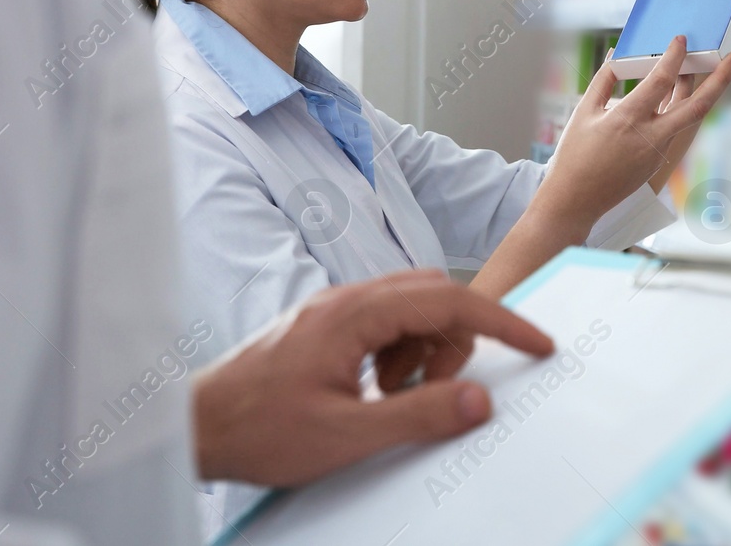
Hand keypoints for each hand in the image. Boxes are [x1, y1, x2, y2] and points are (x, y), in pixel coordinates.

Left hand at [190, 271, 553, 485]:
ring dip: (425, 352)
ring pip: (411, 309)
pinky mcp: (324, 326)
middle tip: (445, 393)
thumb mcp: (346, 435)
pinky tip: (374, 392)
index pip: (449, 301)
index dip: (501, 321)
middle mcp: (345, 299)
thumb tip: (478, 401)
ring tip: (394, 399)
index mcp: (353, 315)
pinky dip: (399, 355)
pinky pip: (384, 324)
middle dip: (457, 341)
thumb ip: (417, 415)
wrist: (194, 426)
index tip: (536, 344)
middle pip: (433, 296)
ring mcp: (332, 309)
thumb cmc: (257, 429)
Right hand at [535, 35, 730, 240]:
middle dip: (721, 80)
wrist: (576, 200)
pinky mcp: (657, 160)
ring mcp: (658, 151)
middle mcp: (650, 137)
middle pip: (697, 106)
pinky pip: (672, 127)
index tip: (680, 40)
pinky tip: (670, 91)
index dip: (673, 57)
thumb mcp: (583, 112)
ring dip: (694, 89)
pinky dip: (675, 105)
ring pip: (686, 115)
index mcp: (628, 120)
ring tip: (697, 65)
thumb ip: (604, 80)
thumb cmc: (574, 155)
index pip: (660, 81)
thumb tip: (618, 54)